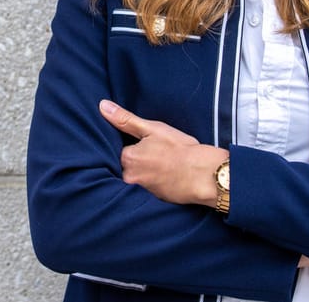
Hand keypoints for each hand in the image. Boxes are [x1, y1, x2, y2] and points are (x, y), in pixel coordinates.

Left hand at [99, 99, 228, 205]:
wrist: (204, 175)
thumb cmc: (180, 150)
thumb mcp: (152, 129)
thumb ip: (126, 119)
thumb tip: (103, 106)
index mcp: (127, 158)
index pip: (118, 150)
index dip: (130, 145)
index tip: (142, 143)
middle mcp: (130, 178)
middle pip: (125, 166)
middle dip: (136, 160)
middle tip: (154, 154)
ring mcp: (141, 191)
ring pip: (136, 178)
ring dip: (144, 172)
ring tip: (160, 165)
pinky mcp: (153, 201)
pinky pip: (146, 189)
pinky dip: (153, 182)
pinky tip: (164, 176)